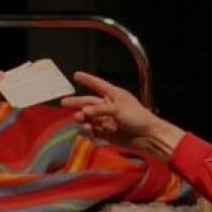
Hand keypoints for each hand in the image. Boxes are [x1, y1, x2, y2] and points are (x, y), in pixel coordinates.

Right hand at [61, 72, 185, 156]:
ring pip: (89, 118)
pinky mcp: (107, 133)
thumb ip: (100, 110)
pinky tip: (86, 130)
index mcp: (114, 95)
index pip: (98, 85)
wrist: (147, 136)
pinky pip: (93, 131)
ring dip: (82, 118)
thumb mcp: (118, 108)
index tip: (76, 75)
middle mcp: (109, 106)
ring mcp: (107, 120)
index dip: (87, 80)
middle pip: (89, 103)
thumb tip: (84, 112)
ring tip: (78, 118)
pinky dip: (88, 131)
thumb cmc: (138, 117)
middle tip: (64, 102)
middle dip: (76, 102)